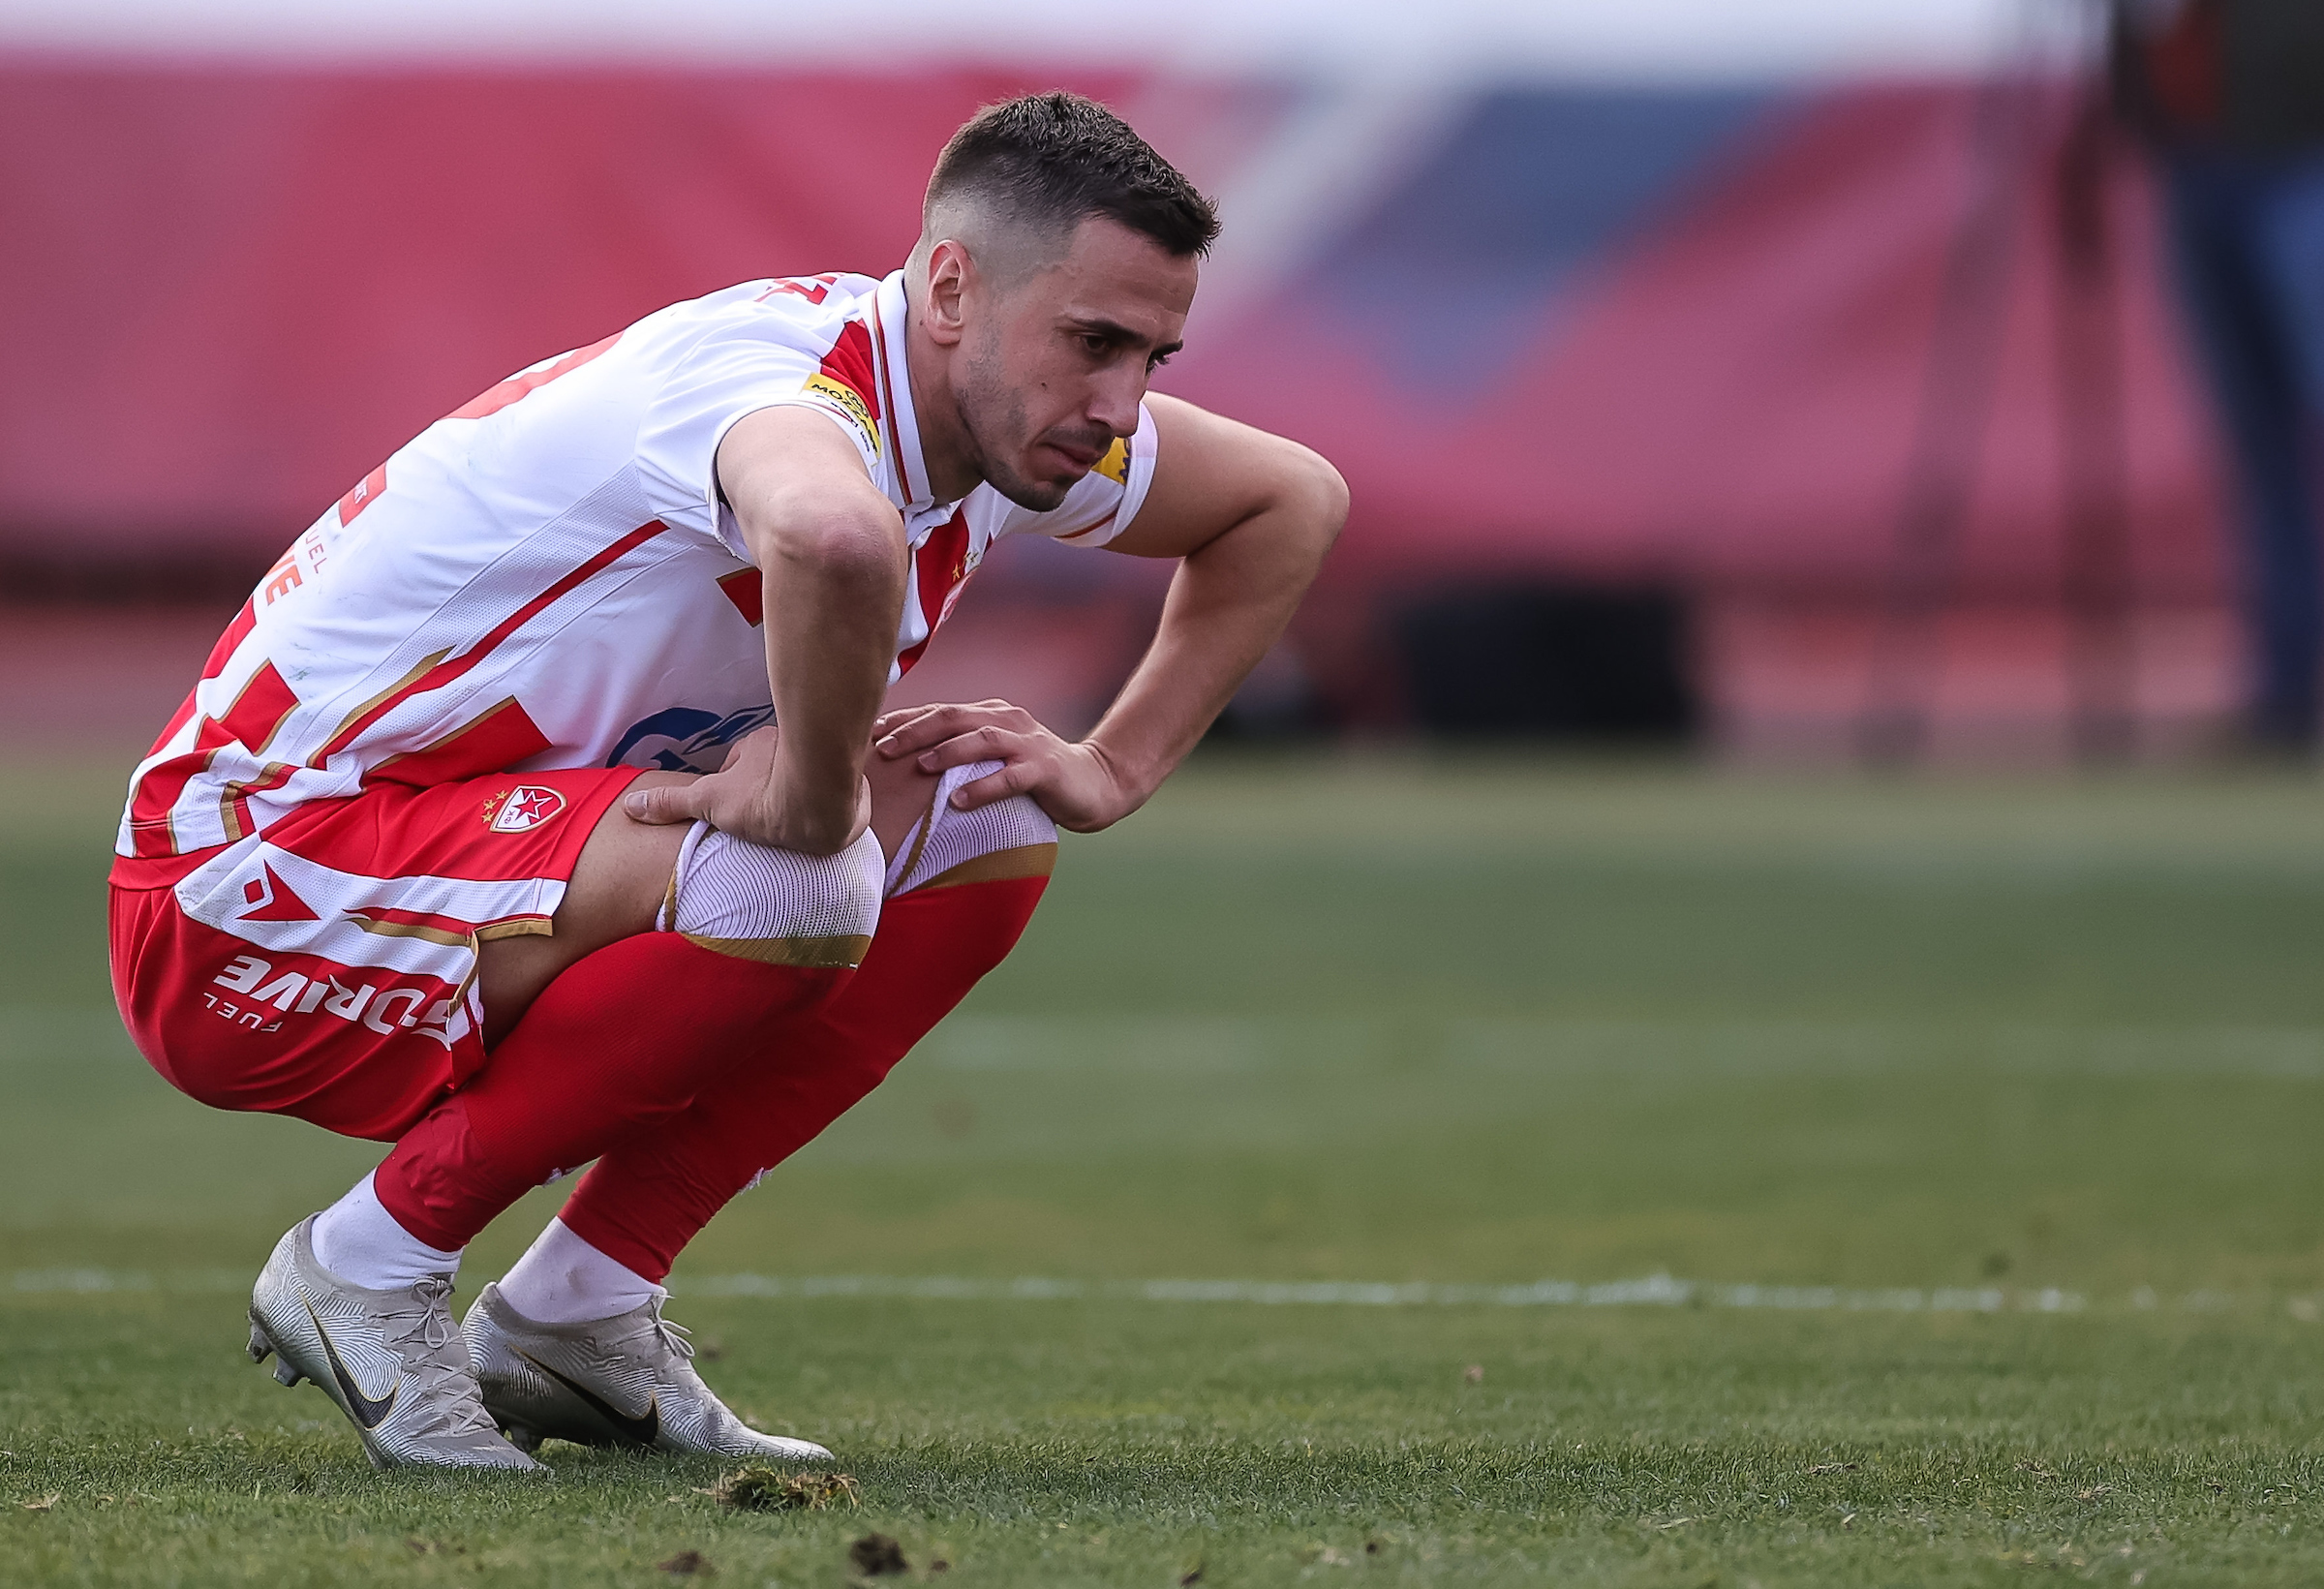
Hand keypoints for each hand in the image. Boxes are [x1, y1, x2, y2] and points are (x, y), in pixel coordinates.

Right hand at [622, 725, 869, 853]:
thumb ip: (672, 804)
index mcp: (761, 746)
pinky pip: (843, 804)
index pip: (742, 765)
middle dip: (770, 794)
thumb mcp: (709, 801)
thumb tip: (630, 806)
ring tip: (795, 834)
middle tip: (764, 824)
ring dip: (805, 805)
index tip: (736, 810)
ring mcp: (826, 769)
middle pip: (777, 774)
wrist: (821, 804)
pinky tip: (827, 835)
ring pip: (811, 787)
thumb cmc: (763, 796)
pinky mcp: (856, 793)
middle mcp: (797, 750)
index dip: (735, 788)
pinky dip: (835, 817)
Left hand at [873, 700, 1142, 832]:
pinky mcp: (1045, 770)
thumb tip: (903, 765)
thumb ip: (959, 753)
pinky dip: (983, 787)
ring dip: (947, 751)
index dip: (902, 720)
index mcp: (988, 714)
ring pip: (981, 740)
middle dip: (914, 731)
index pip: (938, 711)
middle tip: (882, 748)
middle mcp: (1006, 720)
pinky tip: (959, 801)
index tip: (867, 733)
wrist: (1094, 784)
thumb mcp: (992, 757)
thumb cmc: (1032, 775)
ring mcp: (1027, 743)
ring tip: (919, 767)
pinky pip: (1011, 777)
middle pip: (953, 717)